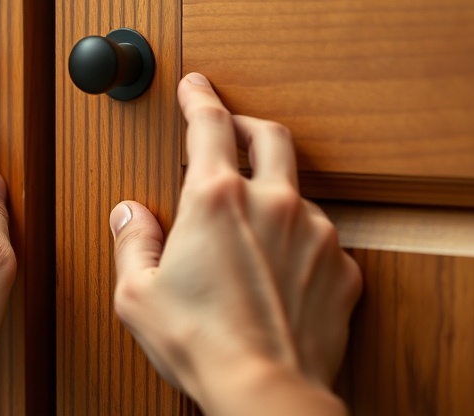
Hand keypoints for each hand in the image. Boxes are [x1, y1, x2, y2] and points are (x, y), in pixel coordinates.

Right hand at [110, 73, 361, 413]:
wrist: (266, 392)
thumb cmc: (202, 345)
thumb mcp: (138, 293)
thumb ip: (133, 241)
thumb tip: (131, 215)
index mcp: (216, 200)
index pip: (209, 124)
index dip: (199, 98)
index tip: (195, 87)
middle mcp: (272, 204)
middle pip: (269, 135)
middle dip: (247, 123)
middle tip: (230, 127)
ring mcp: (314, 232)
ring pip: (297, 187)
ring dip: (273, 188)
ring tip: (250, 216)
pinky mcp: (342, 266)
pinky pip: (320, 236)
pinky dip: (298, 237)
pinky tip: (279, 263)